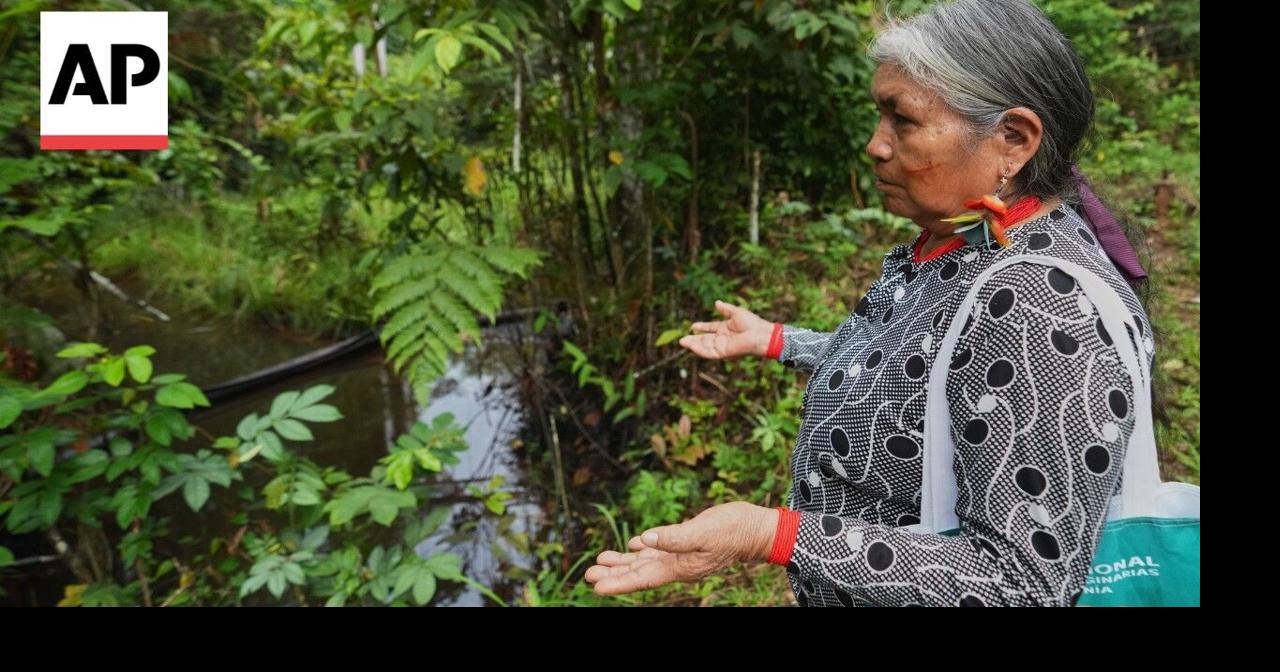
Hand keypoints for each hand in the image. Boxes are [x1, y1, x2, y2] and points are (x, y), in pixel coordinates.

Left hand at [584, 502, 777, 595]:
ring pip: (645, 562)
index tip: (596, 587)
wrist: (755, 527)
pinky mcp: (685, 542)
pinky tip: (632, 545)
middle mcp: (677, 565)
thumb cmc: (732, 529)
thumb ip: (675, 537)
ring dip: (623, 563)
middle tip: (588, 576)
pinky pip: (658, 550)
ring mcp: (681, 555)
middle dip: (614, 575)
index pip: (643, 579)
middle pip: (639, 573)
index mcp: (680, 567)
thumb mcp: (704, 531)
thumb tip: (643, 539)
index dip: (618, 583)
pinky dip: (642, 549)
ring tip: (599, 562)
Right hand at [678, 300, 774, 360]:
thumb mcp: (736, 312)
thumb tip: (716, 302)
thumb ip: (725, 309)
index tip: (692, 326)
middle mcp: (723, 338)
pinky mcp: (723, 352)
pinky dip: (700, 350)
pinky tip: (692, 346)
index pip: (710, 329)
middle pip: (705, 340)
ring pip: (705, 347)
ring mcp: (722, 346)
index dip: (701, 328)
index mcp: (725, 329)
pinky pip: (709, 353)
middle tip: (682, 339)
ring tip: (683, 342)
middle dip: (693, 340)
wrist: (760, 334)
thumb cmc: (752, 323)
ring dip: (693, 345)